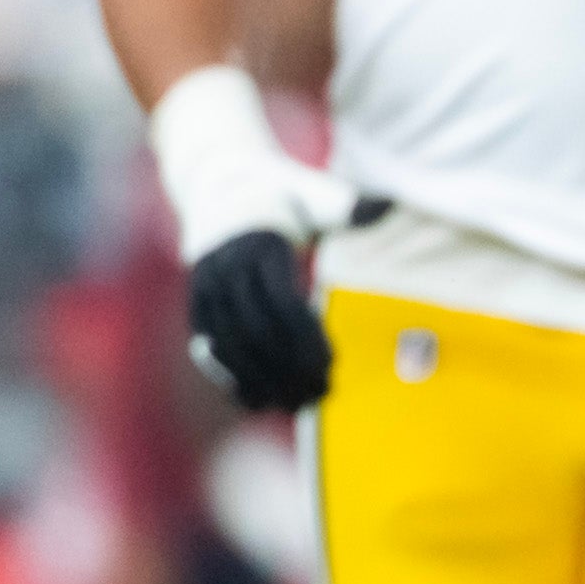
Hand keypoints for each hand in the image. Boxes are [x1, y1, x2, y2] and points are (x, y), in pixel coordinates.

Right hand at [148, 63, 354, 414]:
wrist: (217, 177)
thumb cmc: (282, 188)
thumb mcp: (312, 190)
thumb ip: (347, 204)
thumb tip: (388, 205)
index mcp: (259, 243)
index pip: (281, 302)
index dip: (304, 338)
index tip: (332, 365)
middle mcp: (225, 266)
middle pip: (255, 330)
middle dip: (287, 367)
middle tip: (321, 394)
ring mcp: (205, 285)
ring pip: (229, 344)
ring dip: (261, 379)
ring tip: (295, 406)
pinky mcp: (196, 300)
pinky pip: (208, 346)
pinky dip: (230, 376)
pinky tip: (256, 402)